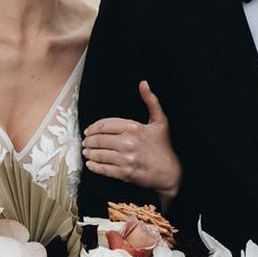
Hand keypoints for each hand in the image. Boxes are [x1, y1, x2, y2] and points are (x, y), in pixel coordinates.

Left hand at [82, 81, 181, 205]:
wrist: (171, 173)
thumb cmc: (164, 147)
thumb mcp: (160, 122)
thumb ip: (151, 101)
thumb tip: (143, 83)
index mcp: (134, 128)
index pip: (105, 125)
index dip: (93, 128)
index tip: (88, 131)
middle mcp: (128, 142)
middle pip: (99, 139)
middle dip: (89, 141)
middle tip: (85, 142)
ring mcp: (126, 159)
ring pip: (99, 154)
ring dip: (90, 153)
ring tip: (86, 153)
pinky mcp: (125, 173)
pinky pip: (104, 169)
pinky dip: (94, 167)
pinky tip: (90, 165)